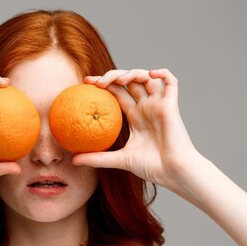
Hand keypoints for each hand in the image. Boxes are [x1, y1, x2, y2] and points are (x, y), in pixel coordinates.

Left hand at [73, 68, 201, 190]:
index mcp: (135, 116)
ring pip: (146, 77)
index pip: (117, 92)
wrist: (173, 172)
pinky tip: (149, 74)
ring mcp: (159, 105)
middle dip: (112, 76)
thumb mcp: (119, 160)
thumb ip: (97, 158)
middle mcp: (147, 107)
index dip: (103, 84)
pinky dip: (162, 73)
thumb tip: (73, 160)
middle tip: (97, 82)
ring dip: (131, 73)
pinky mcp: (171, 106)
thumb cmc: (151, 167)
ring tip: (117, 80)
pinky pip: (171, 82)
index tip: (86, 83)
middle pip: (129, 81)